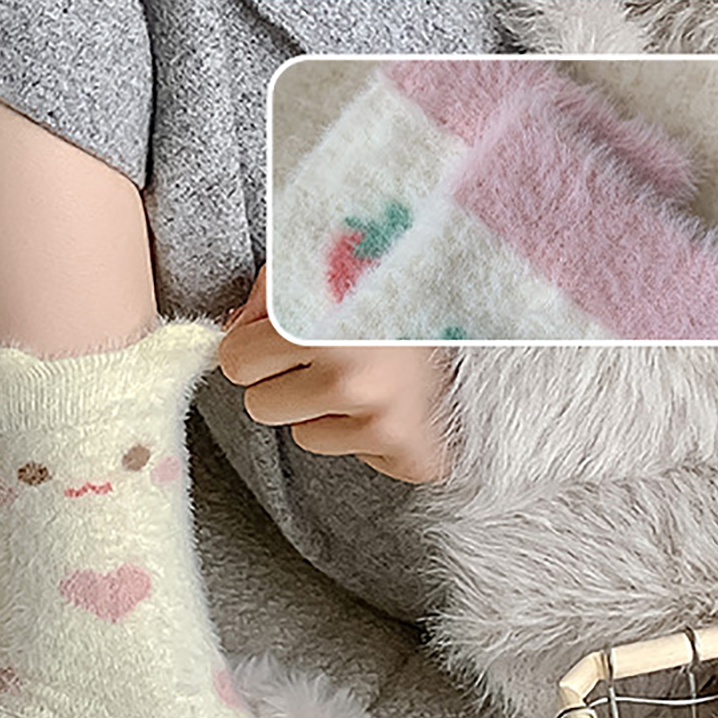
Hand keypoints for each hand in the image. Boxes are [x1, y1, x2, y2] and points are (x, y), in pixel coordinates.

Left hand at [217, 269, 454, 482]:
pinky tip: (394, 395)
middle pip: (259, 406)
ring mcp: (381, 421)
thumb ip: (266, 295)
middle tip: (332, 351)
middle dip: (284, 380)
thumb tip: (231, 333)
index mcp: (314, 325)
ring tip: (369, 370)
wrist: (486, 304)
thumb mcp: (323, 262)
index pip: (234, 362)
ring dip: (324, 408)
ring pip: (303, 435)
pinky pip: (350, 455)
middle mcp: (348, 379)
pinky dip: (365, 431)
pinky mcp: (411, 454)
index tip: (286, 335)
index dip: (255, 347)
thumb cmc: (393, 280)